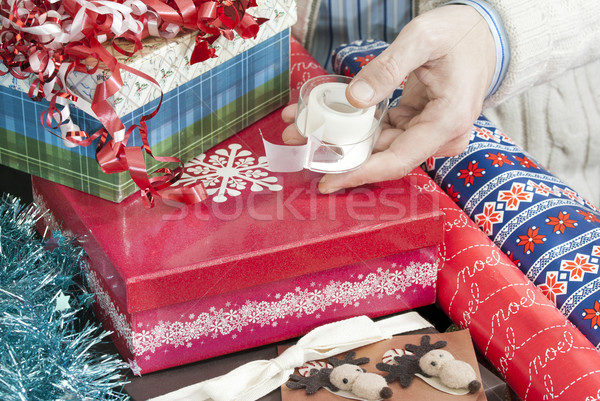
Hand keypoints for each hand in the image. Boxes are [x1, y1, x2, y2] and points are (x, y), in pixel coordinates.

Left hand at [282, 5, 495, 192]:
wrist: (484, 35)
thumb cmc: (460, 34)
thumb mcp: (422, 39)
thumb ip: (388, 68)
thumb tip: (354, 100)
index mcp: (447, 121)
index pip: (399, 160)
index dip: (361, 173)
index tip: (327, 181)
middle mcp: (440, 136)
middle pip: (383, 155)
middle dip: (339, 152)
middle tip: (297, 140)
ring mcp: (429, 133)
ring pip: (380, 145)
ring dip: (342, 138)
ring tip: (301, 126)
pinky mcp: (419, 125)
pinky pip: (384, 132)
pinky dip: (356, 126)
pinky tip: (328, 117)